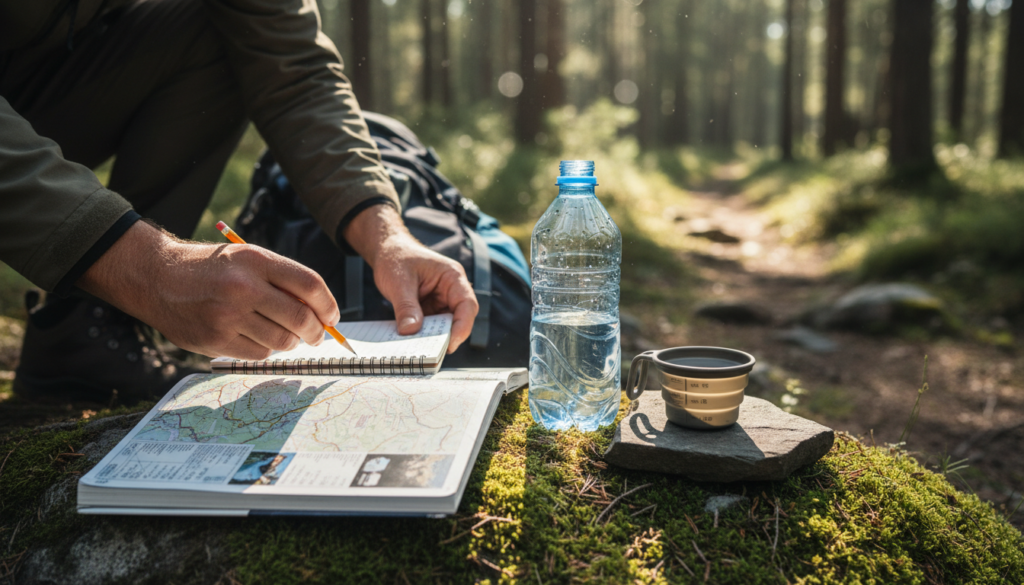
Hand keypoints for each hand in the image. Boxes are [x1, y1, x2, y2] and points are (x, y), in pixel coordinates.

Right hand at [78, 221, 339, 358]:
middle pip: (301, 318)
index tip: (333, 316)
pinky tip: (256, 337)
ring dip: (290, 341)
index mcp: (256, 261)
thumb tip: (321, 313)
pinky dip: (266, 349)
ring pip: (282, 341)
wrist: (158, 277)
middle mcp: (242, 287)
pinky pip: (259, 354)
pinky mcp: (214, 339)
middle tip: (317, 335)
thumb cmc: (212, 269)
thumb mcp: (247, 259)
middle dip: (316, 331)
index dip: (329, 305)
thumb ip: (282, 280)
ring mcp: (227, 316)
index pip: (310, 285)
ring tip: (283, 334)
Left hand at [344, 204, 478, 352]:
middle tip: (432, 353)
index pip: (467, 305)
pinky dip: (423, 334)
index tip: (450, 344)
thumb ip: (406, 307)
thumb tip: (410, 332)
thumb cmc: (396, 257)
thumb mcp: (398, 281)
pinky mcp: (431, 309)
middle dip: (447, 336)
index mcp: (452, 277)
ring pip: (444, 325)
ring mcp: (441, 301)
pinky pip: (431, 326)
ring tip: (418, 349)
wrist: (387, 250)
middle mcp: (451, 290)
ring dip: (433, 337)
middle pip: (459, 319)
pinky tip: (411, 342)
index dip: (462, 327)